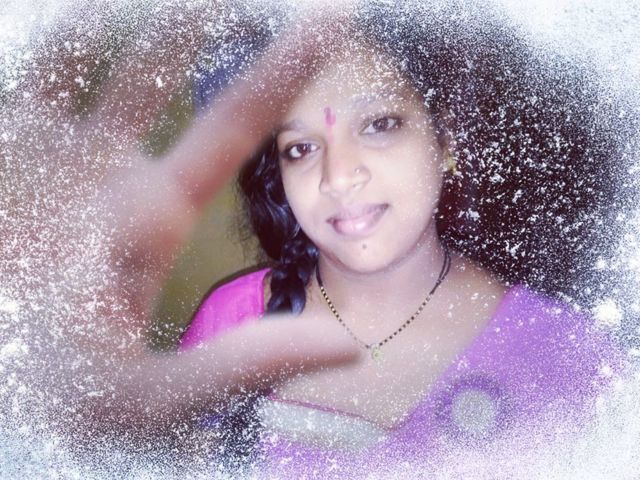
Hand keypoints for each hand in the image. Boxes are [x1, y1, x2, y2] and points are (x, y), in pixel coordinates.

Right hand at [1, 2, 357, 441]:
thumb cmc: (54, 393)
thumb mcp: (151, 392)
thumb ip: (242, 364)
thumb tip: (349, 348)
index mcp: (154, 210)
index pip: (231, 122)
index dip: (282, 70)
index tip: (333, 20)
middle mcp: (108, 171)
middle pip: (165, 68)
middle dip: (199, 16)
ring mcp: (51, 154)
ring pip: (100, 57)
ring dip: (142, 20)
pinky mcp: (7, 144)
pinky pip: (42, 69)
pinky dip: (64, 36)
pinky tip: (78, 12)